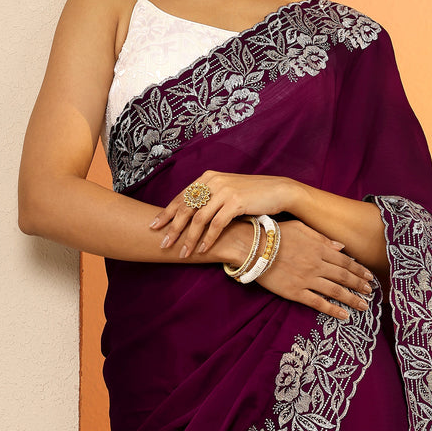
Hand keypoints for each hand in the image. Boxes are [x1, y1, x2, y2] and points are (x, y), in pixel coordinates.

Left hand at [150, 170, 293, 257]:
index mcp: (207, 178)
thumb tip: (189, 213)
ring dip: (189, 238)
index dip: (166, 213)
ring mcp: (224, 191)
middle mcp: (213, 181)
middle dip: (172, 228)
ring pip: (199, 219)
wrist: (278, 190)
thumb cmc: (251, 194)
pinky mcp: (236, 202)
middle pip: (186, 208)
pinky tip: (202, 250)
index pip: (181, 197)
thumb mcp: (226, 190)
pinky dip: (208, 239)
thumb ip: (208, 197)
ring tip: (182, 253)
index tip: (153, 226)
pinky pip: (216, 225)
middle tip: (163, 243)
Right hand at [256, 220, 373, 320]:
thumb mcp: (301, 228)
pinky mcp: (296, 292)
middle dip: (360, 285)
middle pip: (344, 277)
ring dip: (352, 299)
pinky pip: (318, 303)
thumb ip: (322, 238)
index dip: (359, 270)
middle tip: (371, 292)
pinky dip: (333, 310)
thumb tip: (342, 247)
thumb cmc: (275, 234)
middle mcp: (317, 264)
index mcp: (320, 248)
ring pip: (336, 291)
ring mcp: (308, 279)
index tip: (369, 276)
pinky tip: (344, 316)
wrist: (253, 247)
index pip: (345, 261)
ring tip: (364, 306)